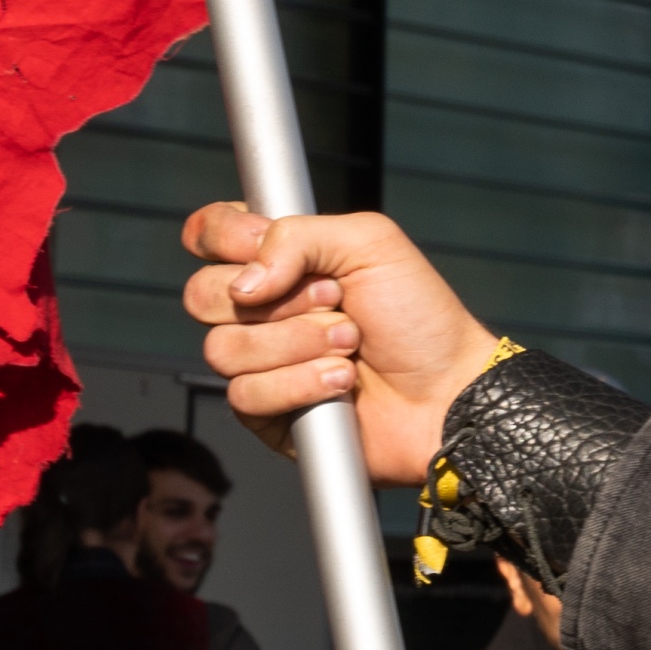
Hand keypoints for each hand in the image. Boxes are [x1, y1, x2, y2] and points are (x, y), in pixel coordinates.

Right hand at [183, 203, 498, 484]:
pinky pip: (246, 395)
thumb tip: (243, 281)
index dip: (224, 237)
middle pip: (202, 295)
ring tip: (350, 344)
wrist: (448, 391)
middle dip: (278, 298)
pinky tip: (341, 382)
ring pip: (224, 348)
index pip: (211, 235)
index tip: (258, 243)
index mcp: (280, 260)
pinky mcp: (268, 414)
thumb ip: (296, 235)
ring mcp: (262, 363)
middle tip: (334, 298)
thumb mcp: (370, 243)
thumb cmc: (420, 316)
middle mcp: (263, 310)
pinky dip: (301, 383)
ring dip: (298, 342)